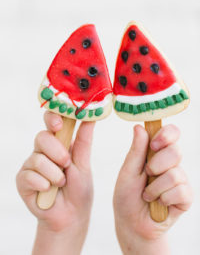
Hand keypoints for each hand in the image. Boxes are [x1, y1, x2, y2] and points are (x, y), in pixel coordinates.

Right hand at [16, 111, 94, 254]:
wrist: (71, 216)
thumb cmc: (78, 188)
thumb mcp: (84, 163)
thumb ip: (84, 140)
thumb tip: (90, 117)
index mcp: (58, 143)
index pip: (51, 122)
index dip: (52, 118)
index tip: (59, 124)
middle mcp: (42, 151)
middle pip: (41, 137)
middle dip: (56, 151)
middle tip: (67, 163)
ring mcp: (31, 165)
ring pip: (37, 158)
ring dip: (54, 173)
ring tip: (61, 183)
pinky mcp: (23, 180)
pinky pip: (29, 176)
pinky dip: (43, 184)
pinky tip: (49, 191)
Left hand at [113, 124, 192, 254]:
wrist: (131, 224)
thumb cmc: (127, 195)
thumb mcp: (128, 171)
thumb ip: (136, 150)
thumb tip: (139, 126)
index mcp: (156, 153)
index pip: (171, 133)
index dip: (166, 134)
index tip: (154, 144)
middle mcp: (171, 163)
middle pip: (176, 151)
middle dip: (157, 164)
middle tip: (147, 174)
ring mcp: (180, 180)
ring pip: (175, 174)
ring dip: (155, 187)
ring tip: (147, 194)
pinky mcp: (186, 197)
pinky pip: (181, 191)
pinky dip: (164, 198)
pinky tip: (158, 203)